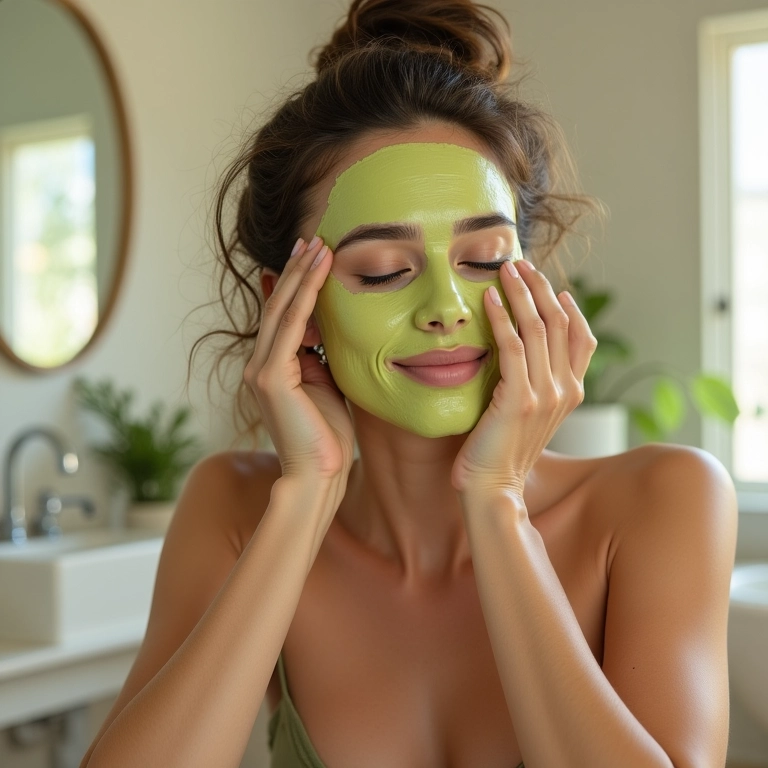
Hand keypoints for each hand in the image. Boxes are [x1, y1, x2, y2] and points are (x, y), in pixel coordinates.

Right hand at [244, 237, 354, 480]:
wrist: (319, 475)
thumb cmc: (327, 435)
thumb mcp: (326, 385)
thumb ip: (319, 357)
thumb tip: (325, 330)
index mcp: (272, 368)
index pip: (283, 317)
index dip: (296, 285)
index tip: (312, 256)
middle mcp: (260, 364)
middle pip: (278, 306)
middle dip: (296, 271)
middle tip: (313, 239)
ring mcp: (261, 369)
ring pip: (282, 310)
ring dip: (301, 275)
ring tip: (318, 245)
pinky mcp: (271, 376)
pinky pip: (291, 326)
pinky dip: (306, 295)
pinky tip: (319, 271)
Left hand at [451, 258, 597, 499]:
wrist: (494, 488)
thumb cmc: (502, 452)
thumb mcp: (528, 414)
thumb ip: (533, 385)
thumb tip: (519, 355)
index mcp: (572, 393)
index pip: (582, 339)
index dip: (570, 308)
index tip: (551, 285)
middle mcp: (566, 391)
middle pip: (562, 324)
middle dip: (540, 289)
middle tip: (521, 264)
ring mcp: (546, 395)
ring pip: (539, 329)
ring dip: (521, 294)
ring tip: (505, 270)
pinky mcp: (519, 398)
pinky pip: (513, 347)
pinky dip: (502, 319)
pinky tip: (490, 300)